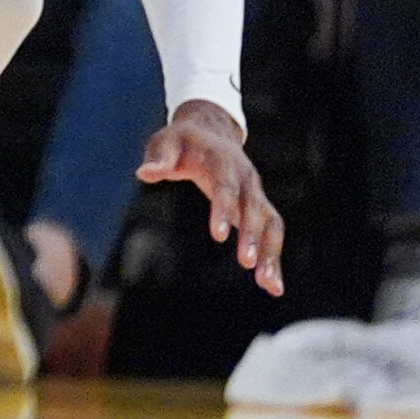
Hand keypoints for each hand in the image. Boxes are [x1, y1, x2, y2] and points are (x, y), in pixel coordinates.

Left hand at [138, 98, 284, 295]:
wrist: (209, 131)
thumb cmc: (182, 141)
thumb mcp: (165, 142)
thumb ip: (158, 158)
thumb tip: (145, 173)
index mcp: (223, 161)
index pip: (226, 187)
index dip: (224, 209)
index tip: (219, 236)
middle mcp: (246, 179)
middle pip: (254, 209)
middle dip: (252, 236)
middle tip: (246, 263)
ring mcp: (255, 194)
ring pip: (271, 224)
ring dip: (271, 253)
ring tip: (269, 285)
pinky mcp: (258, 209)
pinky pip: (271, 233)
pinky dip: (273, 258)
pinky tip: (273, 286)